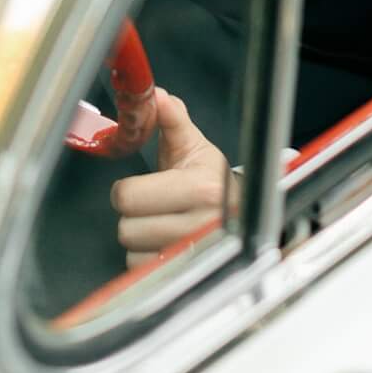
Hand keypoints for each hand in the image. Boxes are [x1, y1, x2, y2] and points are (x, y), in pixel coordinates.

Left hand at [109, 87, 230, 267]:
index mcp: (201, 189)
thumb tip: (157, 96)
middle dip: (135, 215)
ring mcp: (193, 254)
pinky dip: (147, 259)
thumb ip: (172, 120)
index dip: (129, 189)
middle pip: (126, 228)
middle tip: (153, 206)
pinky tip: (165, 243)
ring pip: (132, 253)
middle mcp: (199, 225)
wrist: (245, 214)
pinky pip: (141, 271)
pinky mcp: (185, 276)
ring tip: (163, 224)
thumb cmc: (213, 180)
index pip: (128, 196)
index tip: (145, 186)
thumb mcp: (195, 146)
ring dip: (141, 240)